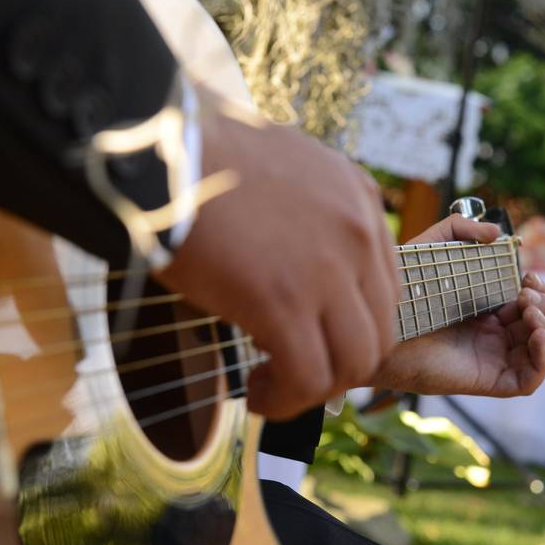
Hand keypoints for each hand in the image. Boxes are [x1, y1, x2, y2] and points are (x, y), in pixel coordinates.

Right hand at [156, 91, 398, 419]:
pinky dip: (285, 400)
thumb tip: (297, 262)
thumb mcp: (284, 171)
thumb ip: (313, 214)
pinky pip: (308, 377)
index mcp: (360, 200)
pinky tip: (255, 391)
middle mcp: (359, 234)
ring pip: (355, 362)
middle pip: (380, 332)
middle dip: (341, 366)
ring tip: (272, 387)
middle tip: (296, 374)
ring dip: (315, 390)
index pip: (387, 288)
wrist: (158, 144)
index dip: (353, 327)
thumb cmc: (203, 157)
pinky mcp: (284, 301)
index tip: (315, 340)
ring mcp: (329, 268)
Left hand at [372, 215, 544, 396]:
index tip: (527, 276)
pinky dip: (543, 357)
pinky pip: (530, 379)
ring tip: (530, 311)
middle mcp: (492, 336)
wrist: (385, 328)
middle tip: (525, 294)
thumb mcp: (434, 248)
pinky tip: (535, 333)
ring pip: (544, 350)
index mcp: (484, 310)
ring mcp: (493, 359)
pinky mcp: (490, 380)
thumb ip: (461, 229)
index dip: (538, 289)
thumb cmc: (404, 293)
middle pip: (543, 324)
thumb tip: (495, 233)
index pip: (529, 303)